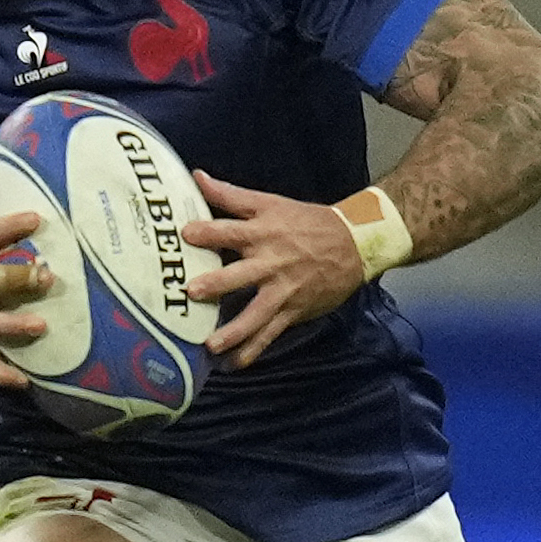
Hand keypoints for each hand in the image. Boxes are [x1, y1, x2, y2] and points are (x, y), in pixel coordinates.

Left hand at [180, 171, 363, 367]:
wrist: (355, 244)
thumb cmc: (305, 223)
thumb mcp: (270, 203)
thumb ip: (230, 195)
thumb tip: (196, 175)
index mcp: (262, 232)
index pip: (231, 230)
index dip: (209, 231)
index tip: (185, 234)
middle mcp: (271, 262)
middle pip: (240, 274)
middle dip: (217, 284)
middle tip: (192, 292)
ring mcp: (282, 290)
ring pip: (256, 313)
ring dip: (233, 331)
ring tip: (210, 346)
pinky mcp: (292, 311)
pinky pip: (270, 334)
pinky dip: (252, 351)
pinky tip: (232, 365)